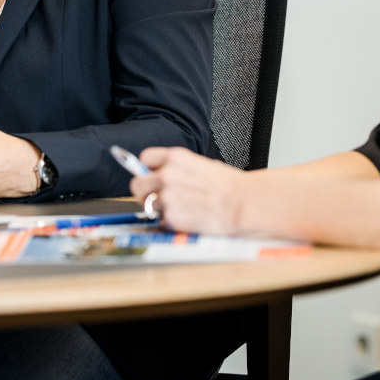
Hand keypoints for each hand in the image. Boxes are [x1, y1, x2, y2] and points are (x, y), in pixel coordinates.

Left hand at [129, 146, 247, 234]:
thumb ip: (179, 168)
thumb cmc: (230, 185)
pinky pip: (161, 220)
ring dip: (158, 208)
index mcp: (175, 157)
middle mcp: (167, 175)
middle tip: (156, 197)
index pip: (145, 159)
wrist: (243, 203)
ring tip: (180, 209)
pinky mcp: (171, 217)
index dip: (147, 169)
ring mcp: (167, 196)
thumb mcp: (202, 164)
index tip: (151, 175)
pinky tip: (187, 217)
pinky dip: (170, 222)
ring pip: (147, 204)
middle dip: (145, 192)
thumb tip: (164, 173)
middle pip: (137, 184)